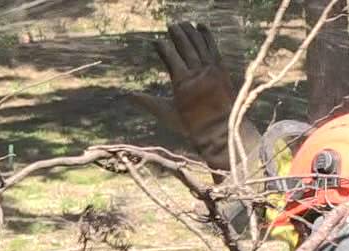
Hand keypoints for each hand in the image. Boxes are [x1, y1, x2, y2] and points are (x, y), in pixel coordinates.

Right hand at [129, 21, 242, 172]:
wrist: (220, 130)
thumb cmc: (191, 125)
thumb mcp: (166, 114)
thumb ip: (147, 102)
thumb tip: (127, 96)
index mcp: (182, 81)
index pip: (169, 56)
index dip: (162, 47)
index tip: (156, 42)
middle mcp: (197, 71)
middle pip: (185, 46)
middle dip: (177, 34)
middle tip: (170, 25)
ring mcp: (211, 68)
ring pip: (199, 44)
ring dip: (190, 31)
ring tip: (183, 23)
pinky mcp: (221, 68)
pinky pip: (213, 47)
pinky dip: (207, 35)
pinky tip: (201, 26)